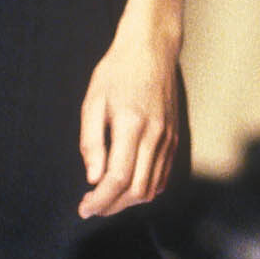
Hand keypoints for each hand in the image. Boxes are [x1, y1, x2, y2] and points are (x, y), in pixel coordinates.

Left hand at [78, 23, 181, 218]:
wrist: (151, 49)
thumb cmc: (117, 72)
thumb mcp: (93, 101)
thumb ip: (91, 142)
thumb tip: (93, 178)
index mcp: (132, 125)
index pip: (118, 178)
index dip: (100, 200)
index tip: (84, 208)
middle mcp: (155, 136)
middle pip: (137, 190)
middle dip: (112, 206)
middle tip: (91, 206)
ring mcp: (169, 139)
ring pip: (152, 188)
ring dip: (127, 201)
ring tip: (105, 198)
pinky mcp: (175, 139)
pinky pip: (162, 176)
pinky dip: (144, 189)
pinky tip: (126, 187)